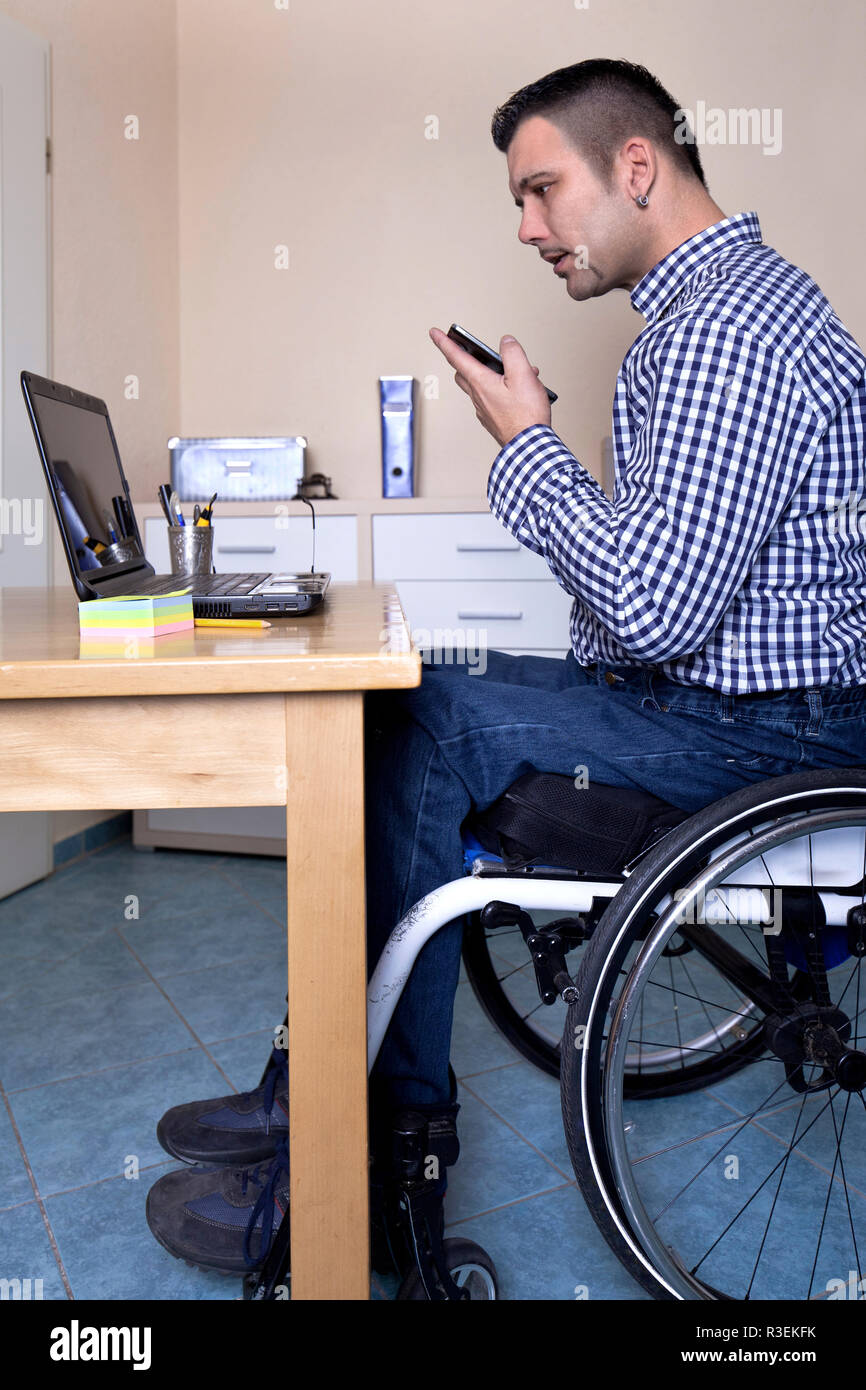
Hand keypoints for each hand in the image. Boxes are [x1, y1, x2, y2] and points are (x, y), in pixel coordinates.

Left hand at [428, 328, 551, 448]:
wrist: (530, 446)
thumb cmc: (526, 416)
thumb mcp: (523, 375)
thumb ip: (513, 353)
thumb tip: (506, 342)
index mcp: (480, 382)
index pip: (456, 357)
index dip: (444, 342)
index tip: (435, 333)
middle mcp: (478, 396)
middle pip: (464, 372)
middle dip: (464, 359)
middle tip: (468, 351)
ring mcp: (484, 409)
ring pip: (478, 386)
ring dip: (489, 375)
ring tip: (515, 372)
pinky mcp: (492, 419)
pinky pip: (489, 398)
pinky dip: (498, 389)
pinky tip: (515, 391)